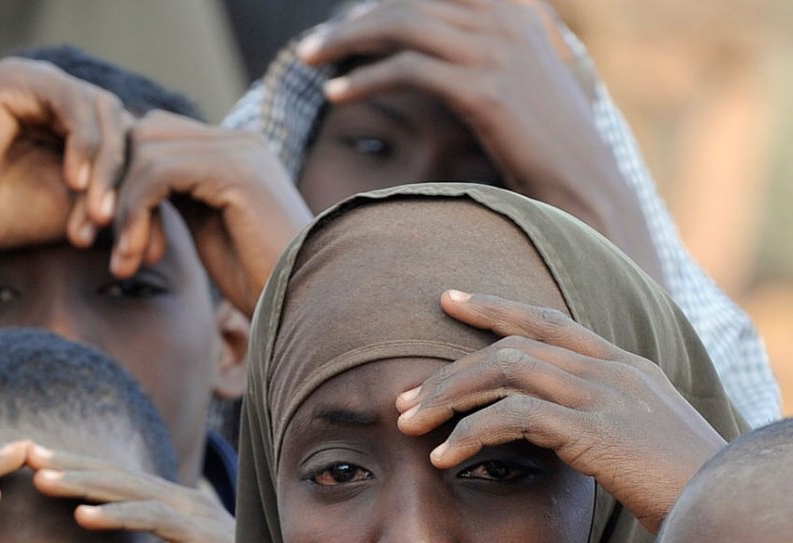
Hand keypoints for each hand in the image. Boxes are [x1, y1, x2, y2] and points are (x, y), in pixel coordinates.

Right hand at [0, 56, 131, 265]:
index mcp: (70, 124)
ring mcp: (38, 81)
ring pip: (103, 113)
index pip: (124, 145)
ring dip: (105, 167)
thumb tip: (164, 238)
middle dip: (122, 181)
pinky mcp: (19, 77)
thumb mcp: (69, 216)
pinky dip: (82, 143)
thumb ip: (113, 210)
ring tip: (95, 212)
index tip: (129, 240)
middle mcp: (56, 96)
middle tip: (112, 226)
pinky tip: (74, 182)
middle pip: (120, 126)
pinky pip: (73, 102)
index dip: (133, 191)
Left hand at [30, 443, 234, 542]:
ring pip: (128, 489)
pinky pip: (152, 519)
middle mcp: (183, 502)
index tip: (34, 462)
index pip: (116, 482)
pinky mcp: (201, 535)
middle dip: (69, 463)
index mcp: (174, 508)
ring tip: (41, 478)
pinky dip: (115, 515)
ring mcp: (193, 513)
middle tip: (24, 452)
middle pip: (115, 476)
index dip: (77, 470)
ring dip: (81, 482)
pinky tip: (81, 515)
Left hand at [109, 111, 311, 315]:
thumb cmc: (261, 282)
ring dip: (120, 212)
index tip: (102, 236)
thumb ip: (177, 202)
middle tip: (90, 241)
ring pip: (143, 152)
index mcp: (230, 151)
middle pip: (142, 133)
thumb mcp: (208, 232)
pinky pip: (156, 174)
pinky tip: (140, 258)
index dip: (118, 181)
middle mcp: (235, 140)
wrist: (307, 305)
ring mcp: (238, 150)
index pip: (154, 136)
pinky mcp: (235, 171)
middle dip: (107, 189)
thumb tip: (124, 194)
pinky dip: (135, 216)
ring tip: (125, 264)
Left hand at [298, 0, 660, 276]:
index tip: (346, 20)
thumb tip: (441, 33)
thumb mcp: (520, 72)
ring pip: (402, 26)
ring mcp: (497, 49)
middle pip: (410, 0)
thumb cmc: (542, 135)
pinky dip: (364, 79)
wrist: (580, 179)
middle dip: (353, 22)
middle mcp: (508, 15)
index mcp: (515, 3)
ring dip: (345, 42)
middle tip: (311, 48)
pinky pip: (406, 70)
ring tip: (308, 61)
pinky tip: (335, 95)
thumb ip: (486, 40)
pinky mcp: (484, 89)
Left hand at [397, 290, 724, 532]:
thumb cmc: (680, 484)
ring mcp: (605, 395)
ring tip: (408, 425)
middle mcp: (613, 371)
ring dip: (447, 396)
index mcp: (624, 366)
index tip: (450, 299)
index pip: (550, 319)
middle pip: (512, 346)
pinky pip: (514, 415)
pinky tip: (443, 456)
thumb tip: (551, 429)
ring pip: (505, 371)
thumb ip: (597, 421)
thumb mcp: (638, 438)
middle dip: (449, 370)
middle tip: (403, 397)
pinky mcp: (595, 430)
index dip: (497, 307)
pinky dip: (470, 432)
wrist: (721, 505)